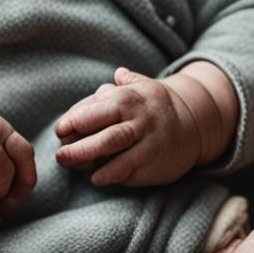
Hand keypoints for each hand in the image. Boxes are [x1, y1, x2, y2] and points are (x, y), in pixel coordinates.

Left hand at [54, 67, 210, 186]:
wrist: (195, 125)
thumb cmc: (155, 105)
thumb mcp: (141, 87)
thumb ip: (120, 85)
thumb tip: (116, 74)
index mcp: (129, 98)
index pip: (97, 108)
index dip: (75, 119)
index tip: (60, 130)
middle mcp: (138, 119)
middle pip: (105, 131)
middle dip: (78, 143)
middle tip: (58, 153)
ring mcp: (146, 141)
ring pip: (114, 149)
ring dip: (87, 156)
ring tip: (67, 162)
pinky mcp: (152, 162)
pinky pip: (128, 169)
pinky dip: (110, 174)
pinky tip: (95, 178)